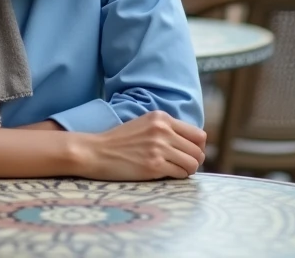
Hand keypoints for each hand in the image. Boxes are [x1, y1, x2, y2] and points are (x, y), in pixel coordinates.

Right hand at [73, 111, 205, 180]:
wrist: (96, 152)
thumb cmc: (119, 141)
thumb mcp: (145, 124)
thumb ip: (167, 129)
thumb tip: (193, 145)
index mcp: (161, 118)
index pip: (199, 134)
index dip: (198, 147)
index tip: (189, 153)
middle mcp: (162, 130)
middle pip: (198, 150)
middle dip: (194, 160)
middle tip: (182, 165)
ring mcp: (159, 148)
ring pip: (193, 163)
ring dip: (187, 170)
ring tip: (175, 170)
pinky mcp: (154, 165)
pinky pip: (181, 174)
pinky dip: (177, 176)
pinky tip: (165, 173)